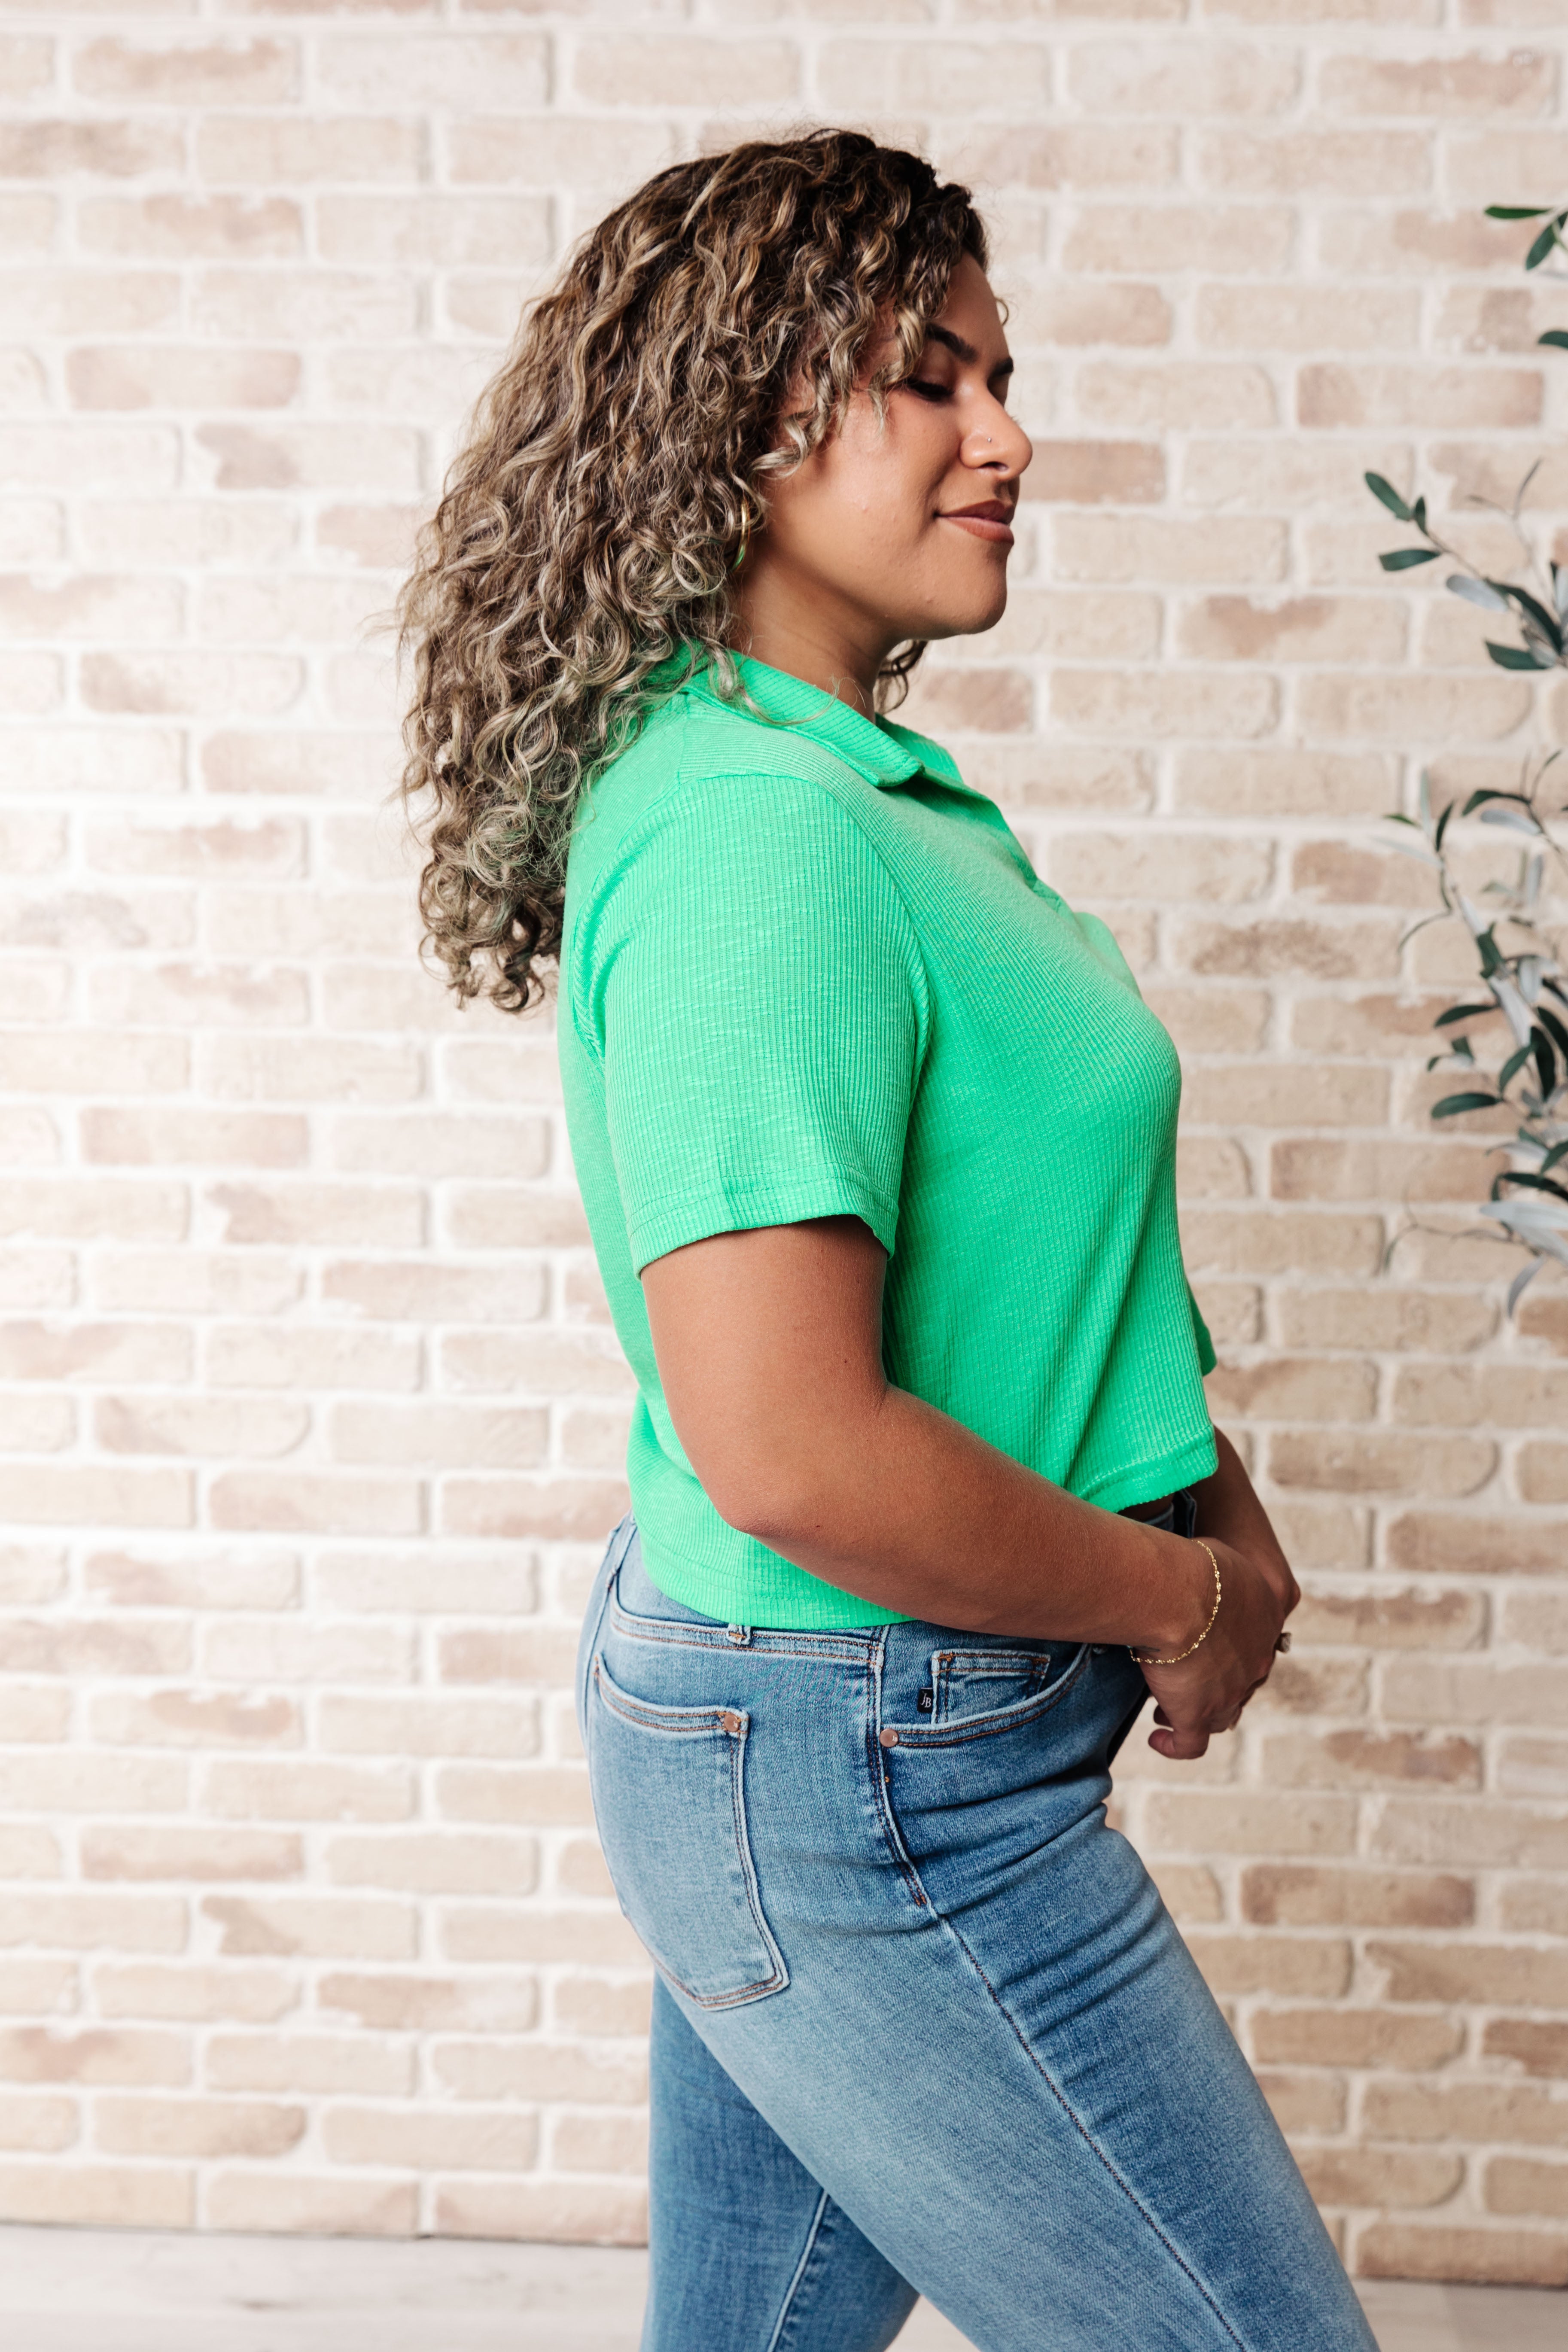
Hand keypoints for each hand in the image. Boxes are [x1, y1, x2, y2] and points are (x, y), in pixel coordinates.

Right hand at [1140, 1536, 1298, 1761]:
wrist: (1180, 1592)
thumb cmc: (1193, 1562)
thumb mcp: (1216, 1554)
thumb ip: (1213, 1566)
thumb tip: (1190, 1560)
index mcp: (1266, 1617)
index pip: (1256, 1641)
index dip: (1232, 1647)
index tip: (1207, 1646)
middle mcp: (1256, 1659)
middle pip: (1242, 1683)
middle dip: (1216, 1685)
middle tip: (1188, 1682)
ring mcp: (1229, 1691)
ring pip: (1221, 1716)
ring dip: (1197, 1714)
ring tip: (1166, 1710)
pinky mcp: (1197, 1714)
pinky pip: (1190, 1743)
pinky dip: (1175, 1745)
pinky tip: (1157, 1740)